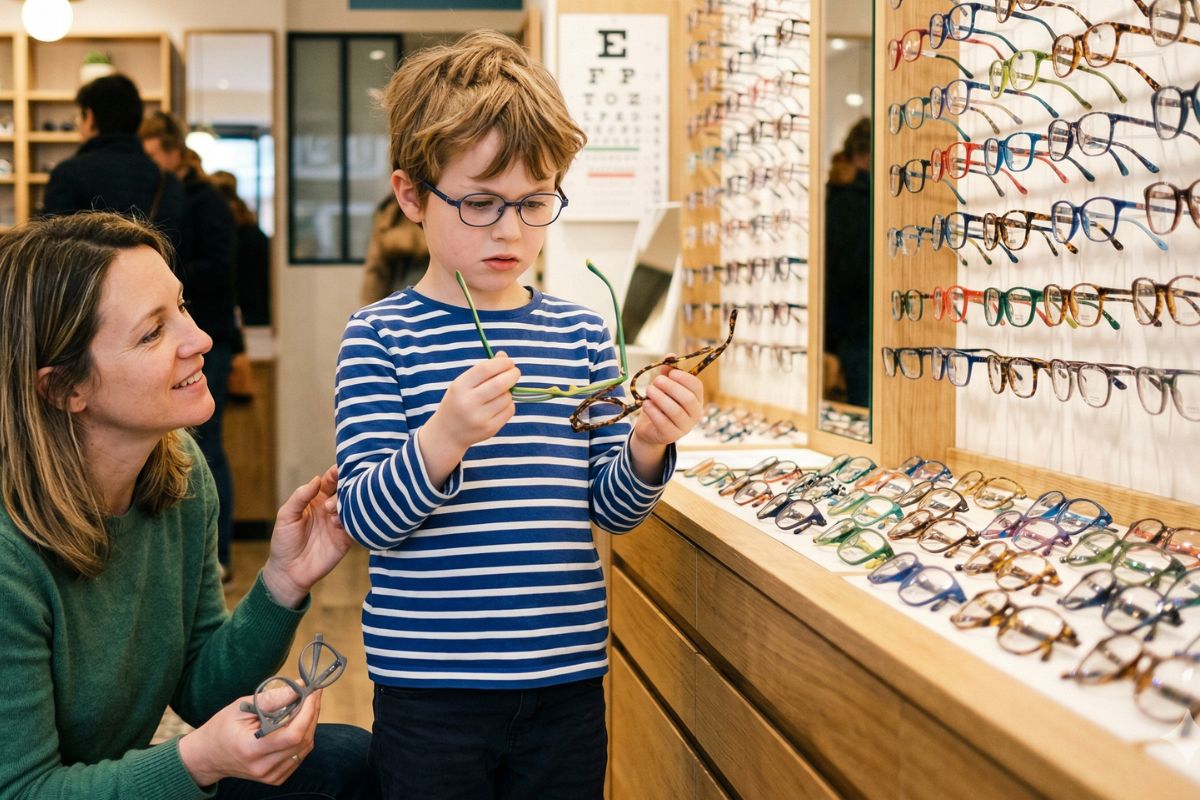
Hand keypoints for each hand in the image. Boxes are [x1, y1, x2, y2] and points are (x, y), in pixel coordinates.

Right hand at [178, 688, 321, 787]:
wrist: (208, 756)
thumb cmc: (221, 728)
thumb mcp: (241, 707)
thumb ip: (271, 699)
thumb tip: (299, 687)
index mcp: (252, 749)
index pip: (292, 735)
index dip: (308, 712)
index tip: (312, 692)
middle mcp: (263, 767)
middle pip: (303, 741)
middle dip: (312, 714)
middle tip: (313, 694)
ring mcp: (270, 775)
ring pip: (304, 749)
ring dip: (310, 724)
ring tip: (307, 705)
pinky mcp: (275, 778)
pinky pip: (299, 756)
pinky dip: (303, 737)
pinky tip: (298, 723)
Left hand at [263, 466, 350, 607]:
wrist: (288, 572)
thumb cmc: (284, 542)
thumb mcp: (286, 516)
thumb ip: (300, 497)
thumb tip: (316, 479)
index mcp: (316, 500)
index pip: (330, 481)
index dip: (336, 473)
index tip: (341, 467)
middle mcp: (331, 509)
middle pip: (345, 491)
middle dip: (345, 489)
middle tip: (334, 499)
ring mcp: (340, 524)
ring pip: (354, 507)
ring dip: (348, 505)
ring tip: (333, 513)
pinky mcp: (347, 539)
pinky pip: (358, 526)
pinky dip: (356, 521)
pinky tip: (345, 523)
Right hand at [424, 352, 520, 453]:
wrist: (447, 434)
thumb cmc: (458, 402)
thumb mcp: (463, 384)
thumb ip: (483, 370)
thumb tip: (504, 356)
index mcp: (459, 387)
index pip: (485, 369)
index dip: (501, 363)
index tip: (509, 362)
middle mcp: (468, 403)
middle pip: (499, 383)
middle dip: (512, 375)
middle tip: (515, 372)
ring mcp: (479, 418)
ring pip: (506, 397)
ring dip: (509, 392)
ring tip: (501, 393)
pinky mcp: (489, 429)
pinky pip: (509, 410)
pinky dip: (509, 404)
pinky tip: (499, 405)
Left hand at [631, 364, 704, 447]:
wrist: (650, 430)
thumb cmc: (660, 405)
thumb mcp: (664, 388)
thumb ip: (667, 373)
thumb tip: (671, 355)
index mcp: (696, 400)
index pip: (697, 387)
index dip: (684, 378)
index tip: (670, 373)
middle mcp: (694, 414)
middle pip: (687, 399)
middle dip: (670, 387)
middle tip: (656, 381)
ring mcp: (684, 427)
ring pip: (675, 411)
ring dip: (660, 397)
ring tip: (648, 390)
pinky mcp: (670, 436)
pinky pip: (662, 422)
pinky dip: (653, 410)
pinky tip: (646, 404)